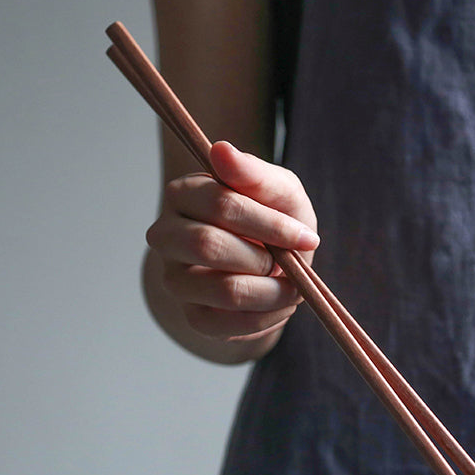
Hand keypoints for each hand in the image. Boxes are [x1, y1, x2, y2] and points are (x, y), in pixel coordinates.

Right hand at [146, 141, 318, 346]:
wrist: (273, 270)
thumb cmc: (274, 222)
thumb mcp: (279, 192)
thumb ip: (256, 174)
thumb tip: (221, 150)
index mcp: (185, 194)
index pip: (220, 204)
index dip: (270, 224)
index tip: (307, 237)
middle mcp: (166, 235)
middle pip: (209, 246)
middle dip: (265, 257)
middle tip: (289, 260)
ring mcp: (174, 279)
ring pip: (223, 290)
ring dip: (273, 291)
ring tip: (291, 286)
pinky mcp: (192, 316)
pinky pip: (230, 324)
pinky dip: (267, 317)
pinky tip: (279, 303)